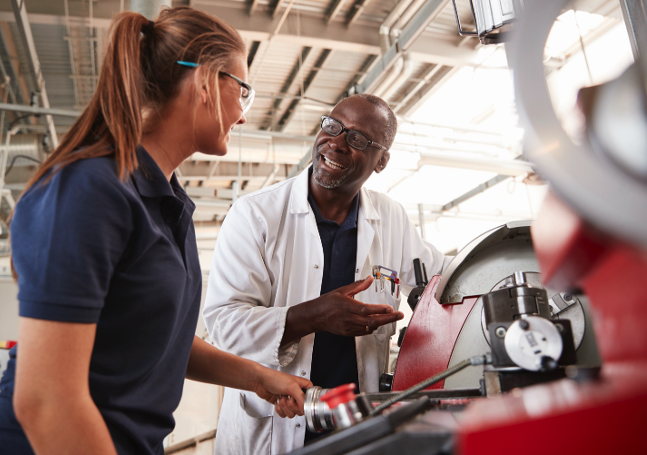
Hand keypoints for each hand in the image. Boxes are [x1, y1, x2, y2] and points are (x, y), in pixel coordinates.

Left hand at [253, 367, 312, 417]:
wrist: (261, 382)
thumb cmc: (275, 378)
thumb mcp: (292, 387)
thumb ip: (301, 398)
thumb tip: (305, 409)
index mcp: (304, 387)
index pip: (310, 401)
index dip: (303, 403)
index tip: (296, 399)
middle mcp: (298, 394)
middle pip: (301, 409)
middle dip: (291, 404)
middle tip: (287, 396)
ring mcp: (290, 401)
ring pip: (292, 413)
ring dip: (284, 406)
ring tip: (281, 397)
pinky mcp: (283, 406)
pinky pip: (285, 414)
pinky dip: (279, 409)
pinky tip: (277, 401)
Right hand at [283, 277, 404, 343]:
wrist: (316, 316)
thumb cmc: (328, 302)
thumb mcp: (342, 290)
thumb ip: (358, 286)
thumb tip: (369, 279)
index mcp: (348, 306)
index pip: (367, 309)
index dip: (379, 310)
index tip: (390, 308)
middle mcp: (350, 318)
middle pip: (373, 321)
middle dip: (388, 319)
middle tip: (399, 315)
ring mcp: (349, 327)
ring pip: (370, 327)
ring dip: (382, 323)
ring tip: (391, 318)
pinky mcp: (349, 333)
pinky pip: (364, 332)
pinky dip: (372, 327)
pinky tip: (377, 323)